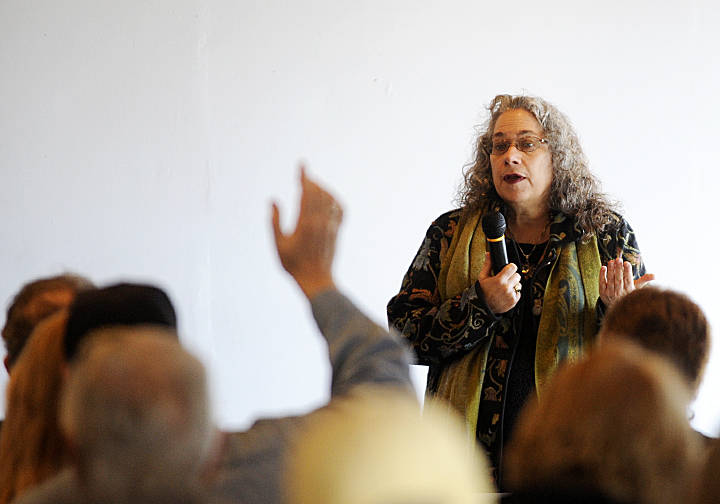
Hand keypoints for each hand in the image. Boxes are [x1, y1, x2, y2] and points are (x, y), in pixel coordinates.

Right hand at [271, 166, 341, 298]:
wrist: (316, 280)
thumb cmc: (294, 265)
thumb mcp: (279, 244)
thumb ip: (275, 222)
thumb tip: (273, 201)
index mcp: (305, 223)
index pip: (306, 192)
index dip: (304, 177)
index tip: (302, 165)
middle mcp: (321, 221)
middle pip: (318, 192)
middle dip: (311, 181)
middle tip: (303, 175)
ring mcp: (331, 226)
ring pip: (330, 199)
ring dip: (321, 188)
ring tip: (312, 185)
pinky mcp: (337, 231)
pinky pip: (340, 210)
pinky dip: (334, 200)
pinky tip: (328, 198)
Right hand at [478, 252, 521, 313]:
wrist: (483, 307)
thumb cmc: (482, 292)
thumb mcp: (482, 277)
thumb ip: (487, 265)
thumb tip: (488, 254)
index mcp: (499, 280)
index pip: (513, 267)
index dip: (511, 267)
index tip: (508, 269)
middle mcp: (506, 287)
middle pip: (517, 275)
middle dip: (512, 276)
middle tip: (506, 279)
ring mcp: (511, 295)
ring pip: (519, 284)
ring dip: (514, 285)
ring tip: (506, 287)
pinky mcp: (514, 301)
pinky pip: (519, 293)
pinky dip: (514, 293)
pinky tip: (506, 294)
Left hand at [599, 257, 654, 306]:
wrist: (617, 306)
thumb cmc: (628, 292)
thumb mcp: (637, 287)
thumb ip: (644, 280)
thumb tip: (655, 275)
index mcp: (629, 291)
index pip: (628, 280)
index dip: (627, 271)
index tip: (626, 262)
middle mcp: (620, 293)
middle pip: (619, 279)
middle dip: (619, 269)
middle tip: (618, 259)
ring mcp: (610, 294)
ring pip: (610, 280)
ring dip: (610, 270)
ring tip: (611, 261)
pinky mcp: (602, 293)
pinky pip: (602, 283)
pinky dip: (602, 275)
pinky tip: (603, 267)